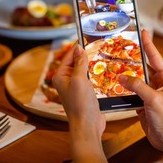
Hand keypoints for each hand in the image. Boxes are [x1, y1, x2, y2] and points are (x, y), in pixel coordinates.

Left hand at [52, 44, 107, 162]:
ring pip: (82, 70)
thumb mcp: (79, 80)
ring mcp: (75, 87)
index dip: (78, 46)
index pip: (69, 56)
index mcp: (60, 76)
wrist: (87, 125)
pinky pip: (88, 78)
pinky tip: (101, 70)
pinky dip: (94, 73)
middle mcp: (66, 80)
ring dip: (90, 64)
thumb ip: (79, 63)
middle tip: (96, 44)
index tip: (86, 36)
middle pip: (75, 62)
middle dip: (85, 54)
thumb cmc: (80, 104)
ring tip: (100, 54)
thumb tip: (78, 48)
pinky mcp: (83, 93)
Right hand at [118, 30, 162, 154]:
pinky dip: (124, 88)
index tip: (143, 31)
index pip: (156, 57)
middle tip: (122, 48)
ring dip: (127, 74)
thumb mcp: (153, 98)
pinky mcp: (143, 101)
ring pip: (137, 79)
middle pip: (144, 66)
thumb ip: (137, 86)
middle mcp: (160, 83)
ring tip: (114, 64)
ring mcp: (151, 92)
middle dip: (133, 59)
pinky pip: (132, 90)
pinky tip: (115, 83)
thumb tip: (122, 77)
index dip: (148, 44)